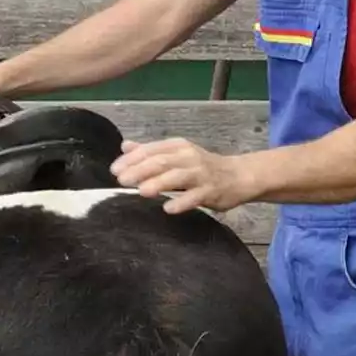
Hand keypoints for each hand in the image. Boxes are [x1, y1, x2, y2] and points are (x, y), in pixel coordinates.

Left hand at [114, 137, 249, 213]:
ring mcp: (201, 174)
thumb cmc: (203, 167)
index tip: (115, 170)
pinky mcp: (212, 191)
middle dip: (140, 170)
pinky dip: (182, 202)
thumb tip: (125, 146)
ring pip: (177, 177)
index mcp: (178, 147)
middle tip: (122, 180)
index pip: (151, 149)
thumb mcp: (178, 154)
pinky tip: (168, 208)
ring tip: (141, 191)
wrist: (239, 175)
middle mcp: (189, 157)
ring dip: (159, 183)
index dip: (132, 159)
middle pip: (162, 161)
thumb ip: (151, 151)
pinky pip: (195, 197)